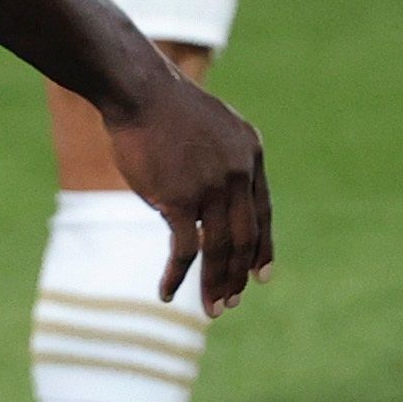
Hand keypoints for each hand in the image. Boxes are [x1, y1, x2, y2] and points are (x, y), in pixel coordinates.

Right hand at [101, 71, 272, 314]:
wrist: (139, 91)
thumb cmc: (165, 109)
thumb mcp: (210, 129)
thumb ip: (220, 163)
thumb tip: (211, 203)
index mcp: (250, 155)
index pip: (263, 213)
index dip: (263, 248)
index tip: (262, 276)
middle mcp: (238, 174)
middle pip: (245, 238)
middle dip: (238, 276)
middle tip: (230, 303)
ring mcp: (211, 187)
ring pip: (220, 250)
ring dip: (214, 284)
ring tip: (211, 310)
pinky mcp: (180, 200)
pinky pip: (185, 250)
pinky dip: (177, 276)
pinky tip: (166, 291)